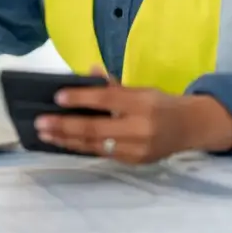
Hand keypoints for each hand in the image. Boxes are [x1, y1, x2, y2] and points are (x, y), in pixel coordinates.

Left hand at [34, 70, 231, 163]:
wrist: (190, 127)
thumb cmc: (161, 103)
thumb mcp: (142, 89)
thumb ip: (114, 85)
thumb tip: (88, 70)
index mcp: (142, 102)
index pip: (107, 99)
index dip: (81, 98)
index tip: (57, 97)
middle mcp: (140, 127)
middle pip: (96, 128)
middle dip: (65, 126)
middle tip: (41, 122)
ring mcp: (136, 148)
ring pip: (95, 145)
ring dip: (66, 139)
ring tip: (45, 134)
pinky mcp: (134, 162)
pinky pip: (102, 154)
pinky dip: (81, 147)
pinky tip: (64, 142)